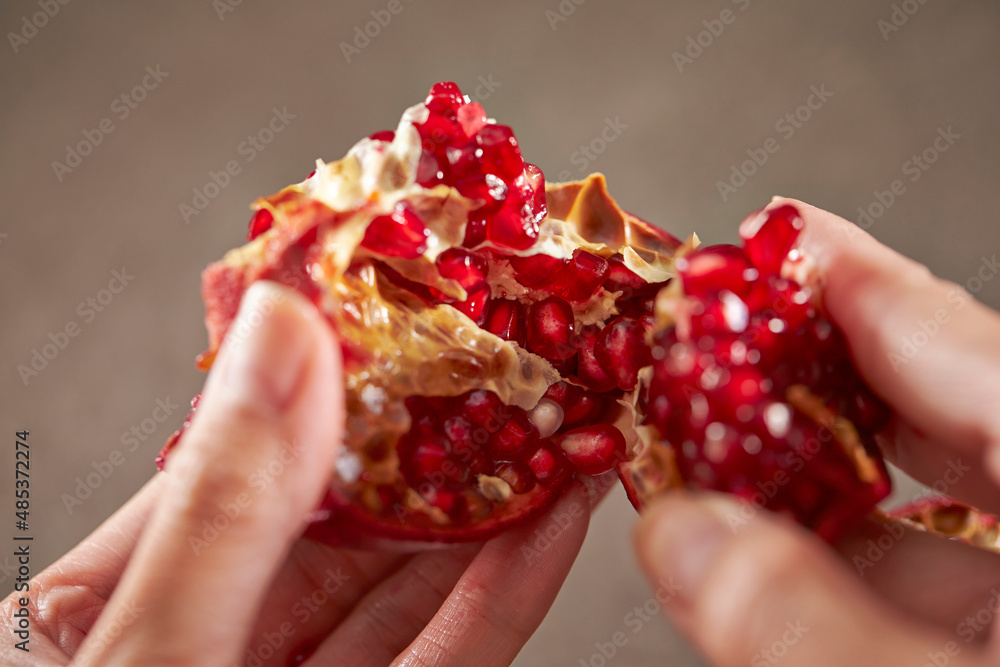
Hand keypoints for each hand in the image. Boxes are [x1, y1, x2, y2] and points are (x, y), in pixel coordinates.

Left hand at [1, 281, 594, 665]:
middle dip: (435, 434)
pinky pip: (451, 655)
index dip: (320, 377)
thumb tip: (287, 332)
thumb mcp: (152, 648)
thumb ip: (225, 510)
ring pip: (409, 585)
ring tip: (559, 414)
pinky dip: (508, 593)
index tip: (398, 304)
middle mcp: (219, 628)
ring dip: (494, 504)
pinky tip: (555, 520)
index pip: (230, 457)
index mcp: (118, 595)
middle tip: (511, 349)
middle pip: (340, 517)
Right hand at [634, 198, 999, 666]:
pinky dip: (819, 563)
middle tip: (731, 320)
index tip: (786, 232)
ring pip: (913, 511)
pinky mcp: (992, 651)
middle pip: (945, 414)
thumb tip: (683, 538)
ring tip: (703, 436)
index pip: (982, 359)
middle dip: (821, 367)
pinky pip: (908, 583)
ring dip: (797, 479)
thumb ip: (809, 626)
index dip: (873, 287)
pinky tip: (740, 546)